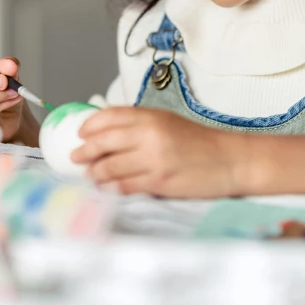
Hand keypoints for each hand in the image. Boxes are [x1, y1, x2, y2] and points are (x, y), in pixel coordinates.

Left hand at [71, 107, 243, 198]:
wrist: (230, 159)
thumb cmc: (199, 141)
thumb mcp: (167, 121)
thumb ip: (139, 124)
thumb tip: (107, 131)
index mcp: (151, 116)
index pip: (110, 116)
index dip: (90, 125)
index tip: (80, 133)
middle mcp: (149, 135)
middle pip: (104, 141)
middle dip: (85, 150)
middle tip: (75, 156)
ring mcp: (153, 159)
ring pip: (111, 166)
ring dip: (95, 172)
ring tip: (89, 175)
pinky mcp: (159, 182)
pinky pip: (126, 186)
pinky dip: (112, 187)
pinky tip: (106, 188)